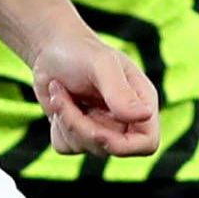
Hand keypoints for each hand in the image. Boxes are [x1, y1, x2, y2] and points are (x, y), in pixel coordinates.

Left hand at [31, 29, 158, 158]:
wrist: (51, 49)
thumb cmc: (81, 51)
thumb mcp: (102, 64)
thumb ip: (120, 92)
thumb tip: (143, 115)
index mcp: (141, 103)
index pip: (147, 143)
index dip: (124, 147)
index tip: (98, 133)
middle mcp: (124, 120)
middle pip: (109, 148)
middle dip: (80, 125)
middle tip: (63, 95)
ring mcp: (101, 129)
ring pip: (84, 147)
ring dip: (65, 119)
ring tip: (58, 90)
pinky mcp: (76, 134)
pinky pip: (65, 147)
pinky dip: (56, 126)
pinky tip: (57, 102)